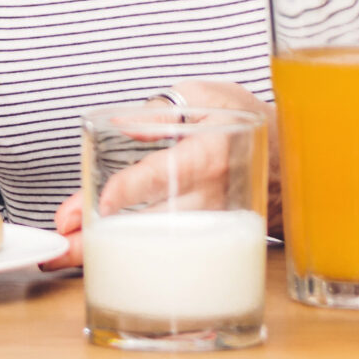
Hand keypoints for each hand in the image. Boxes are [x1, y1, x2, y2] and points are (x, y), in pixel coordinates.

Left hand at [39, 79, 275, 270]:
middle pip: (152, 224)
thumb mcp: (210, 96)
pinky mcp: (212, 243)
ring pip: (157, 248)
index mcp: (208, 154)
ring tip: (66, 257)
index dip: (130, 190)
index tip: (99, 203)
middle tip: (62, 242)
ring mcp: (212, 226)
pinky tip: (101, 262)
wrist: (296, 163)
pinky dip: (134, 259)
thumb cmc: (248, 123)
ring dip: (111, 254)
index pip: (164, 174)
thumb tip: (123, 123)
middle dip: (104, 236)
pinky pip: (170, 254)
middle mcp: (211, 197)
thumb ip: (163, 106)